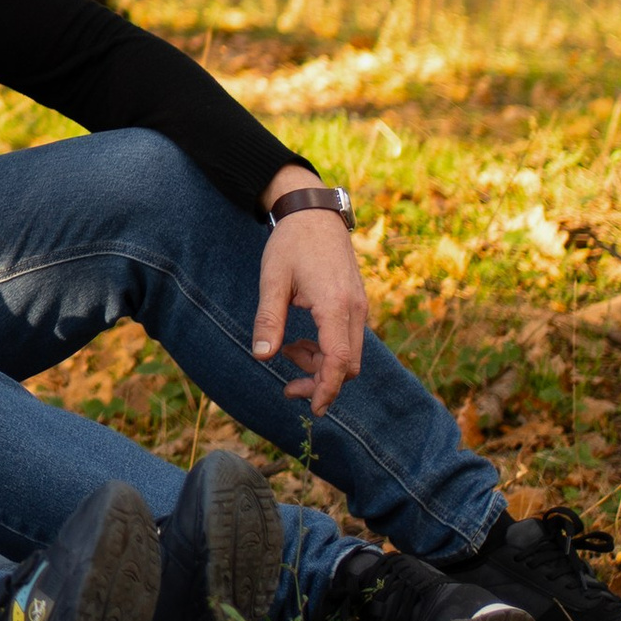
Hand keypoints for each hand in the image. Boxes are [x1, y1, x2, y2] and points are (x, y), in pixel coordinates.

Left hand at [253, 170, 367, 415]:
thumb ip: (269, 319)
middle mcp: (355, 309)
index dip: (327, 389)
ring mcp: (359, 306)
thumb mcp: (272, 280)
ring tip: (288, 351)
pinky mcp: (355, 303)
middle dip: (321, 381)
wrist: (314, 212)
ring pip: (349, 354)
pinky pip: (347, 339)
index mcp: (336, 306)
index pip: (339, 362)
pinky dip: (327, 348)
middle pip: (348, 365)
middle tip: (287, 386)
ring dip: (321, 364)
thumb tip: (261, 356)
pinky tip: (300, 340)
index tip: (313, 408)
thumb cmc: (292, 243)